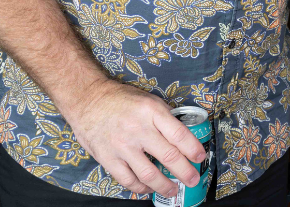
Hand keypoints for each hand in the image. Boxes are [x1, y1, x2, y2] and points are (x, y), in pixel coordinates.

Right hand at [63, 78, 205, 196]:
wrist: (88, 100)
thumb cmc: (122, 99)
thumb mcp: (149, 100)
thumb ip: (165, 118)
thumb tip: (182, 136)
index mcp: (152, 112)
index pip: (179, 134)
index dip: (193, 149)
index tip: (200, 157)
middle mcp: (138, 130)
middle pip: (168, 156)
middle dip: (184, 172)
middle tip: (193, 180)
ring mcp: (122, 146)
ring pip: (148, 174)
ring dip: (164, 185)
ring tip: (173, 190)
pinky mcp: (108, 158)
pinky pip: (128, 179)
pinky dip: (140, 188)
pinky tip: (148, 188)